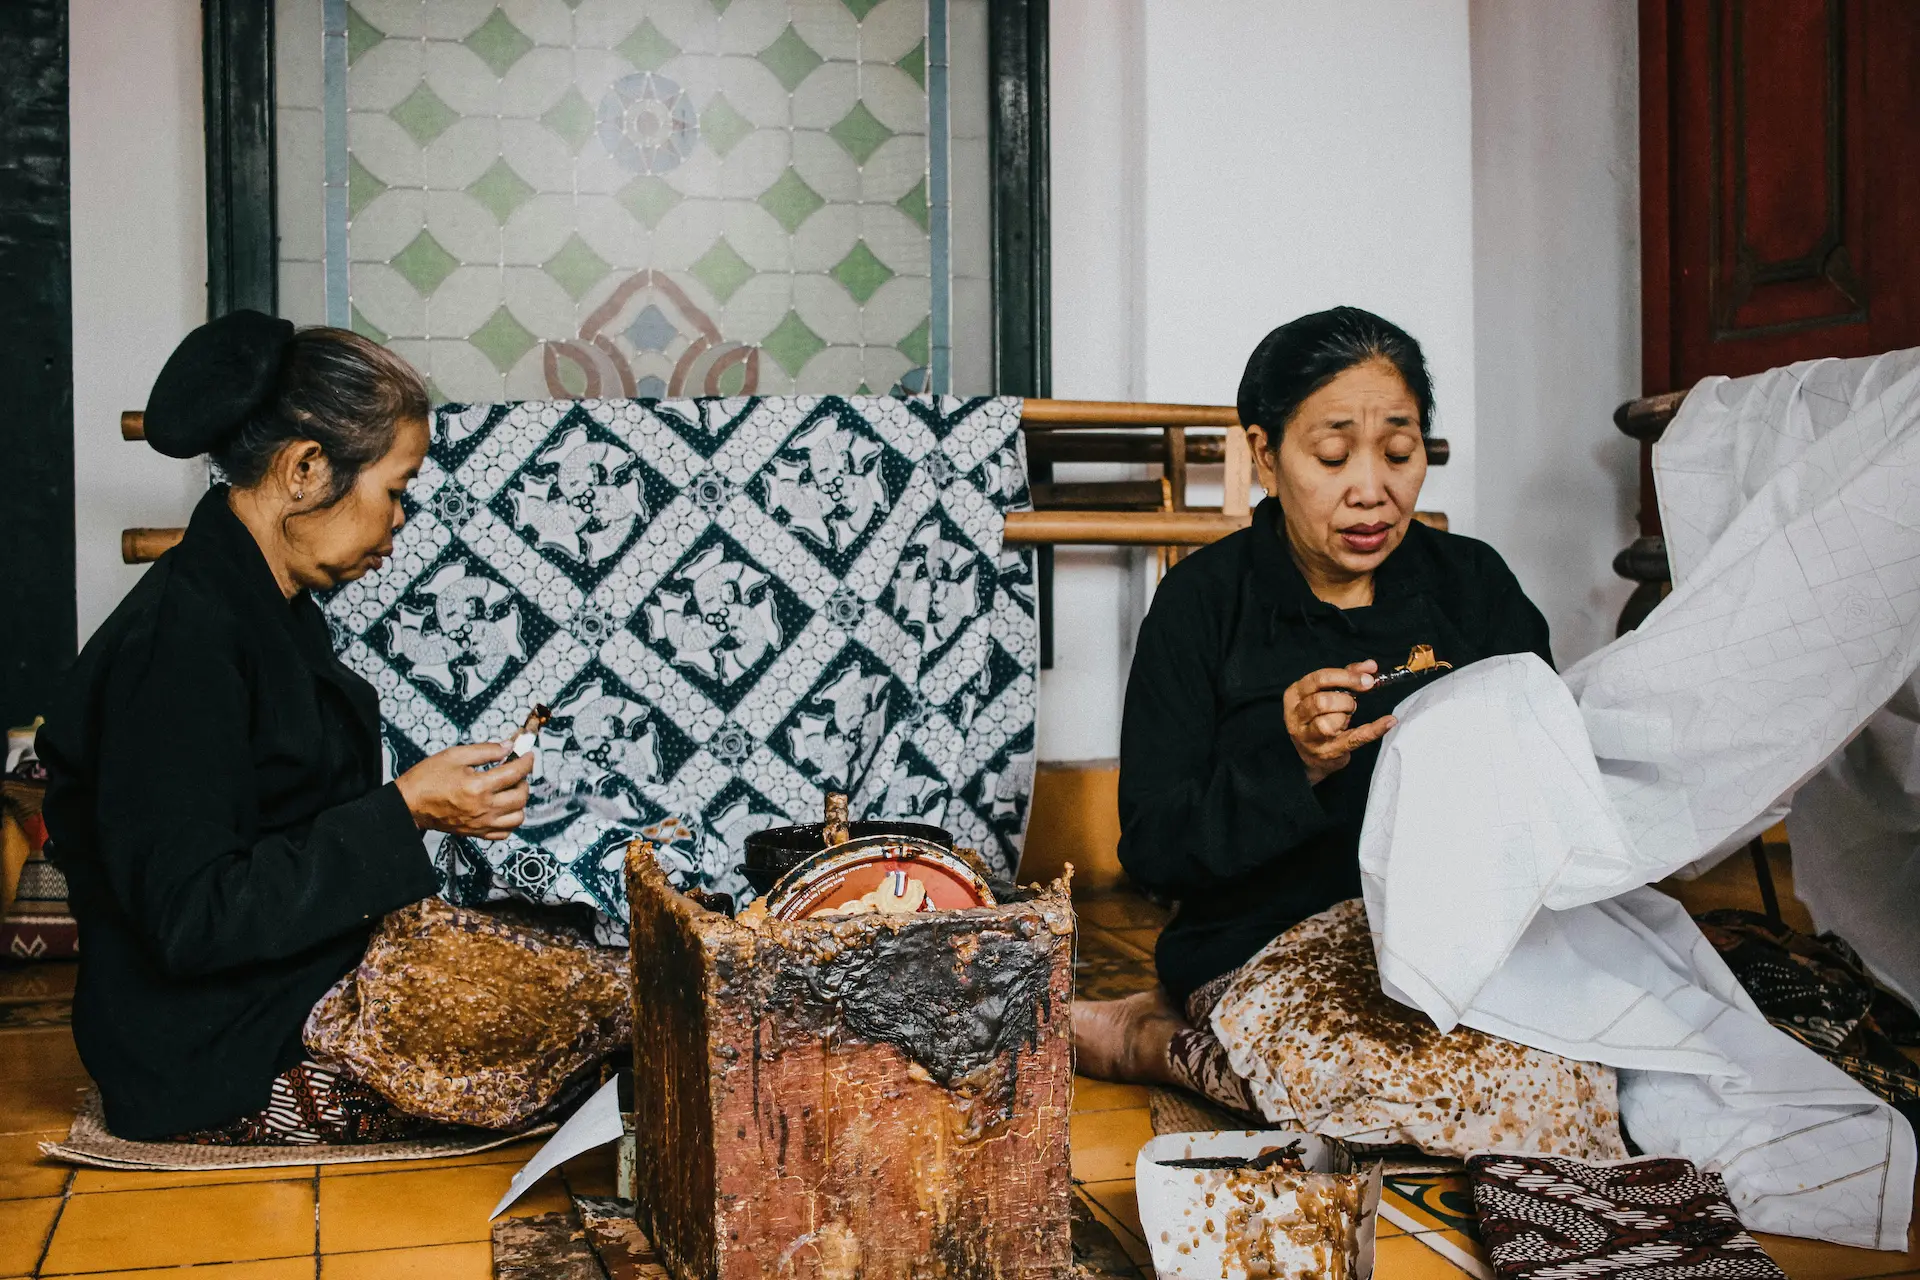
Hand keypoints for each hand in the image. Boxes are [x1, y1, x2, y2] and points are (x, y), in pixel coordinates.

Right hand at [395, 743, 532, 840]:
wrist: (409, 803)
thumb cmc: (428, 778)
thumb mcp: (455, 755)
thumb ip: (486, 750)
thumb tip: (509, 747)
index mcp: (478, 786)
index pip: (515, 773)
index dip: (526, 761)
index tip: (528, 756)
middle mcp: (483, 808)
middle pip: (521, 797)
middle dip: (523, 781)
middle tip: (515, 772)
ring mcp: (481, 823)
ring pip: (518, 818)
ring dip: (519, 802)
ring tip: (509, 791)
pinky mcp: (476, 833)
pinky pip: (504, 833)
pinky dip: (509, 821)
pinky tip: (501, 808)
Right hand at [1282, 661, 1396, 785]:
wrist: (1312, 755)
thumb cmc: (1319, 717)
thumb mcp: (1326, 692)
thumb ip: (1347, 675)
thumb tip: (1370, 666)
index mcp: (1294, 695)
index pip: (1318, 679)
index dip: (1346, 677)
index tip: (1367, 679)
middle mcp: (1296, 717)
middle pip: (1322, 701)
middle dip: (1345, 700)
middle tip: (1352, 704)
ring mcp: (1308, 737)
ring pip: (1328, 723)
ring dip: (1345, 716)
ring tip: (1346, 717)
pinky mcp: (1327, 752)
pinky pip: (1354, 738)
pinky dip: (1374, 729)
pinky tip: (1388, 721)